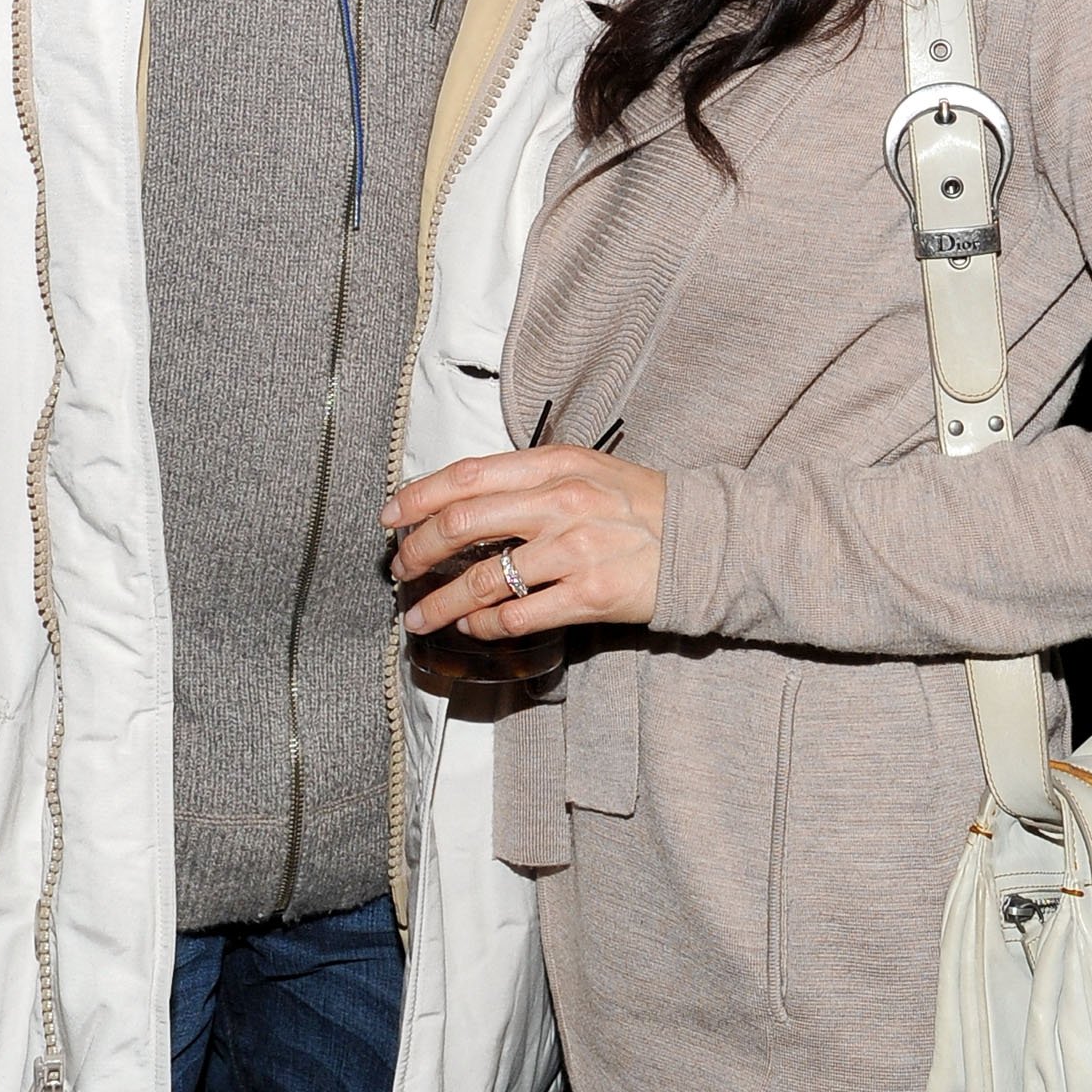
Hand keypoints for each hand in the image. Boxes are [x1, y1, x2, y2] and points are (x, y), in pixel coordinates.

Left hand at [384, 447, 666, 642]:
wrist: (701, 540)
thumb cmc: (635, 505)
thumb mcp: (582, 470)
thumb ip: (526, 480)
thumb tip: (459, 501)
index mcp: (553, 465)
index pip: (466, 475)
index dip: (418, 497)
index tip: (390, 517)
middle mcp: (561, 503)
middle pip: (463, 525)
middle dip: (418, 551)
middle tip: (398, 570)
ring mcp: (575, 550)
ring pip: (483, 580)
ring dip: (441, 602)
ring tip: (420, 616)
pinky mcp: (590, 596)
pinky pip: (519, 615)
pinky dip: (486, 625)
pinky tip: (473, 627)